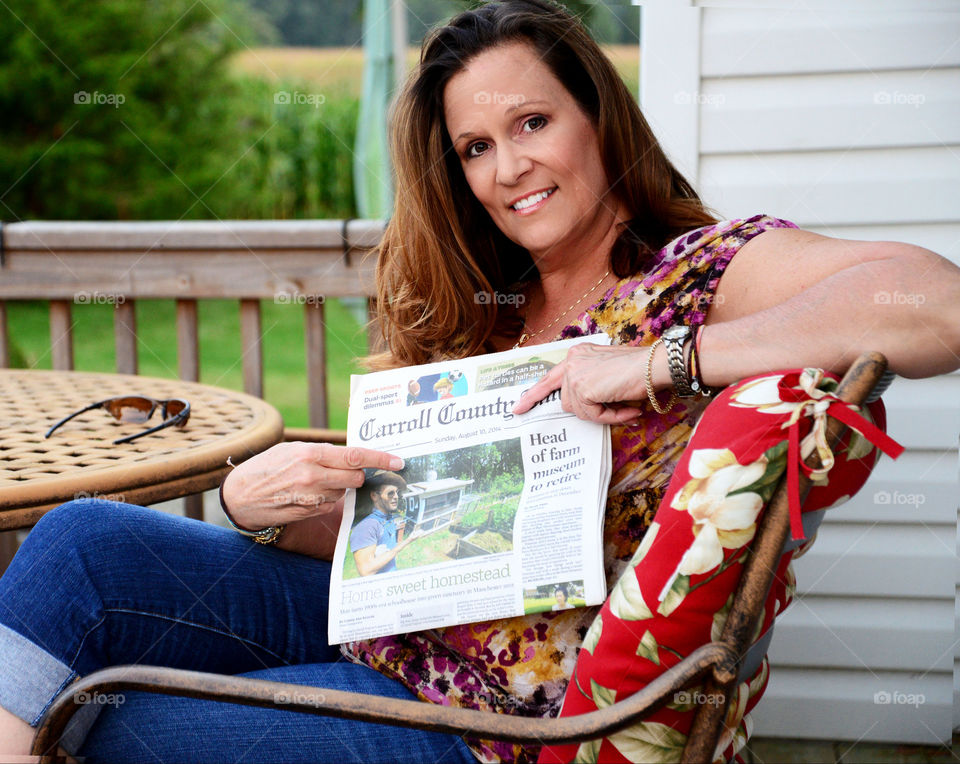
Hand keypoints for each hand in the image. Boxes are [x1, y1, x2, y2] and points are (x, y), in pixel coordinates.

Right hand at [222, 442, 403, 531]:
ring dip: (339, 485)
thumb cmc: (267, 466)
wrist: (241, 495)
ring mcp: (312, 497)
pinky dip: (327, 496)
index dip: (381, 459)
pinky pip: (331, 502)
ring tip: (315, 480)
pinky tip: (308, 492)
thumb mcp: (292, 449)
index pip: (356, 456)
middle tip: (350, 469)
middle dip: (359, 473)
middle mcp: (313, 476)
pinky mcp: (310, 512)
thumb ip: (322, 451)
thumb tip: (351, 455)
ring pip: (344, 490)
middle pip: (356, 476)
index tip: (398, 461)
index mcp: (311, 454)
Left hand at [512, 343, 666, 424]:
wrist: (654, 365)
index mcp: (577, 354)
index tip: (519, 407)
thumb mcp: (608, 374)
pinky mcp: (583, 388)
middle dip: (589, 410)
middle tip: (616, 408)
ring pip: (580, 410)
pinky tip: (629, 410)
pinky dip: (611, 417)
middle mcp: (572, 360)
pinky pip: (592, 416)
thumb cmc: (639, 369)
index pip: (550, 377)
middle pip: (568, 401)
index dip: (534, 394)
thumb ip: (591, 386)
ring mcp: (575, 374)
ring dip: (604, 413)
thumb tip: (583, 408)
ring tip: (628, 405)